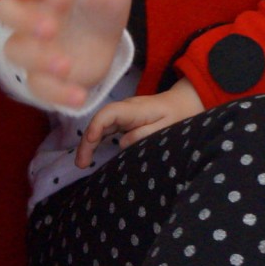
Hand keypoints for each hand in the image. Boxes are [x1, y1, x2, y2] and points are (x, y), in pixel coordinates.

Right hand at [0, 0, 130, 109]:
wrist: (105, 39)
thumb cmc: (99, 2)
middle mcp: (31, 12)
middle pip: (5, 12)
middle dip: (24, 20)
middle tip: (50, 27)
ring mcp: (32, 45)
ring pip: (14, 50)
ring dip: (37, 59)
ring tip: (66, 65)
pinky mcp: (42, 75)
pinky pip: (38, 86)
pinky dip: (56, 93)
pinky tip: (79, 95)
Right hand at [76, 79, 204, 167]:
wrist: (183, 102)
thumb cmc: (177, 114)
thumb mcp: (166, 126)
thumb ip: (145, 133)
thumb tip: (122, 142)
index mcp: (135, 109)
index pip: (109, 113)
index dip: (97, 126)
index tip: (89, 141)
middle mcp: (125, 108)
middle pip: (99, 121)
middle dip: (87, 141)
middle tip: (81, 163)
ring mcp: (123, 113)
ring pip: (100, 125)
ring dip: (88, 142)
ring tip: (82, 163)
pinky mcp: (123, 119)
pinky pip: (105, 128)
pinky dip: (96, 140)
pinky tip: (90, 154)